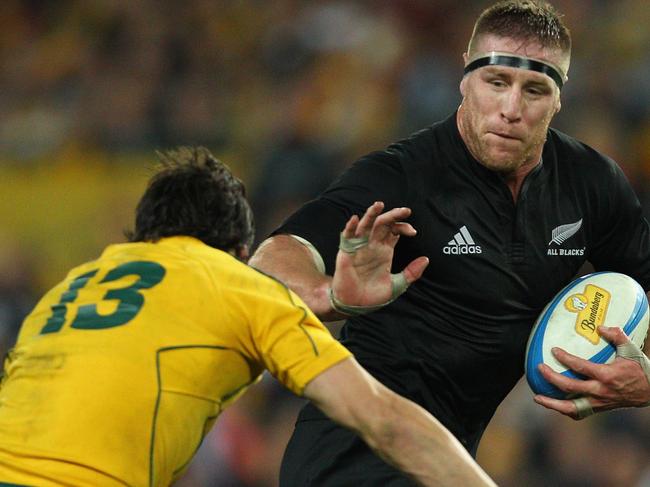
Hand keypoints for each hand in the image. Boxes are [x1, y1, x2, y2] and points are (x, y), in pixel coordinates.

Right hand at [330, 201, 428, 311]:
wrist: (355, 306)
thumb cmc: (373, 296)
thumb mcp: (397, 285)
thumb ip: (411, 273)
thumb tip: (426, 259)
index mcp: (384, 250)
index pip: (394, 231)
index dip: (404, 227)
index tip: (413, 232)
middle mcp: (372, 245)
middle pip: (382, 224)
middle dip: (393, 215)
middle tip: (405, 211)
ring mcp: (359, 247)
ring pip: (365, 225)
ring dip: (371, 214)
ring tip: (379, 205)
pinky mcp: (346, 253)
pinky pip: (347, 236)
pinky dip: (350, 227)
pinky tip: (355, 219)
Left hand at [533, 326, 649, 419]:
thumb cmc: (639, 369)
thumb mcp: (631, 350)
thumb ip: (617, 336)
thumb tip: (601, 327)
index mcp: (606, 375)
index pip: (580, 366)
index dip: (565, 358)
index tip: (554, 351)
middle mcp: (600, 391)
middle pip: (570, 387)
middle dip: (552, 378)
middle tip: (540, 368)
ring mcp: (598, 402)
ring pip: (571, 407)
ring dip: (552, 404)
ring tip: (537, 397)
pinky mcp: (597, 409)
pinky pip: (578, 413)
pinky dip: (564, 410)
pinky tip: (552, 405)